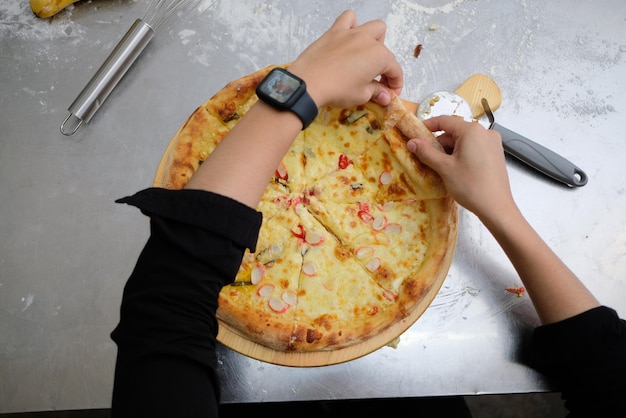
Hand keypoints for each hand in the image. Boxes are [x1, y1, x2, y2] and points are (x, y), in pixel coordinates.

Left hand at [288, 10, 402, 107]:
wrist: (308, 83)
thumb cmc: (336, 90)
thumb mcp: (361, 95)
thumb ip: (376, 92)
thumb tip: (384, 95)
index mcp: (379, 56)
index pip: (395, 70)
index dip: (395, 84)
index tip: (390, 93)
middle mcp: (368, 40)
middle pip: (385, 50)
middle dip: (385, 65)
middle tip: (377, 80)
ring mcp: (351, 33)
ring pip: (373, 27)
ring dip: (375, 40)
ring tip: (366, 56)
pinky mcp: (334, 32)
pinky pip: (348, 18)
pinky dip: (352, 25)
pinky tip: (349, 38)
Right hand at [407, 116, 516, 223]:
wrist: (496, 207)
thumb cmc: (470, 186)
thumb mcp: (444, 168)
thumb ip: (426, 152)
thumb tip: (412, 142)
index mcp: (472, 131)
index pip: (445, 121)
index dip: (428, 126)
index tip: (415, 134)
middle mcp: (485, 132)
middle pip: (455, 132)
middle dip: (439, 143)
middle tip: (425, 157)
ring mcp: (493, 143)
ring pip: (464, 141)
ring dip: (450, 151)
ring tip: (439, 166)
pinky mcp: (495, 154)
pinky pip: (474, 148)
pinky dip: (461, 155)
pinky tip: (455, 169)